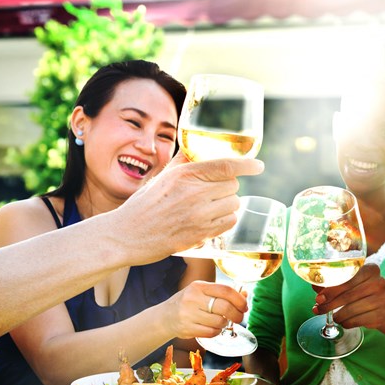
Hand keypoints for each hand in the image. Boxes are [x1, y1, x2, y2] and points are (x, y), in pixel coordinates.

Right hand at [113, 155, 264, 262]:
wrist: (126, 235)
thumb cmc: (143, 205)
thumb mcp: (161, 177)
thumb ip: (182, 162)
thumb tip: (196, 148)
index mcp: (184, 174)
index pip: (225, 166)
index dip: (247, 164)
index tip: (259, 166)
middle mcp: (194, 193)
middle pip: (232, 185)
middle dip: (226, 188)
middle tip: (210, 194)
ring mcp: (198, 215)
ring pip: (234, 204)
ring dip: (227, 205)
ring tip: (208, 209)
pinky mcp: (201, 234)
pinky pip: (229, 222)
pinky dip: (225, 221)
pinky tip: (210, 221)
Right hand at [164, 281, 248, 338]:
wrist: (165, 317)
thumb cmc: (189, 303)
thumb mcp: (203, 292)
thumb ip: (223, 293)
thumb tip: (245, 295)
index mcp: (199, 286)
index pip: (225, 290)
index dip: (239, 299)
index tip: (244, 306)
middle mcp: (193, 298)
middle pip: (224, 307)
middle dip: (237, 314)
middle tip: (239, 318)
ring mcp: (189, 314)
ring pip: (219, 321)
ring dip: (226, 324)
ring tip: (222, 322)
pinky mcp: (187, 328)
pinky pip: (211, 332)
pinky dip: (217, 331)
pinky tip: (214, 328)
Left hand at [312, 263, 384, 329]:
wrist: (381, 306)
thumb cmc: (360, 290)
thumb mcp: (348, 283)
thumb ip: (331, 282)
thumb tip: (314, 284)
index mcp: (371, 269)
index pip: (348, 279)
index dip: (331, 289)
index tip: (319, 298)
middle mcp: (380, 282)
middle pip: (349, 295)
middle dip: (330, 304)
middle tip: (318, 309)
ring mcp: (384, 299)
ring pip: (353, 310)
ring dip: (338, 316)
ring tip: (333, 317)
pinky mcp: (383, 315)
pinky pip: (359, 321)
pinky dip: (347, 323)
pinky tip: (343, 322)